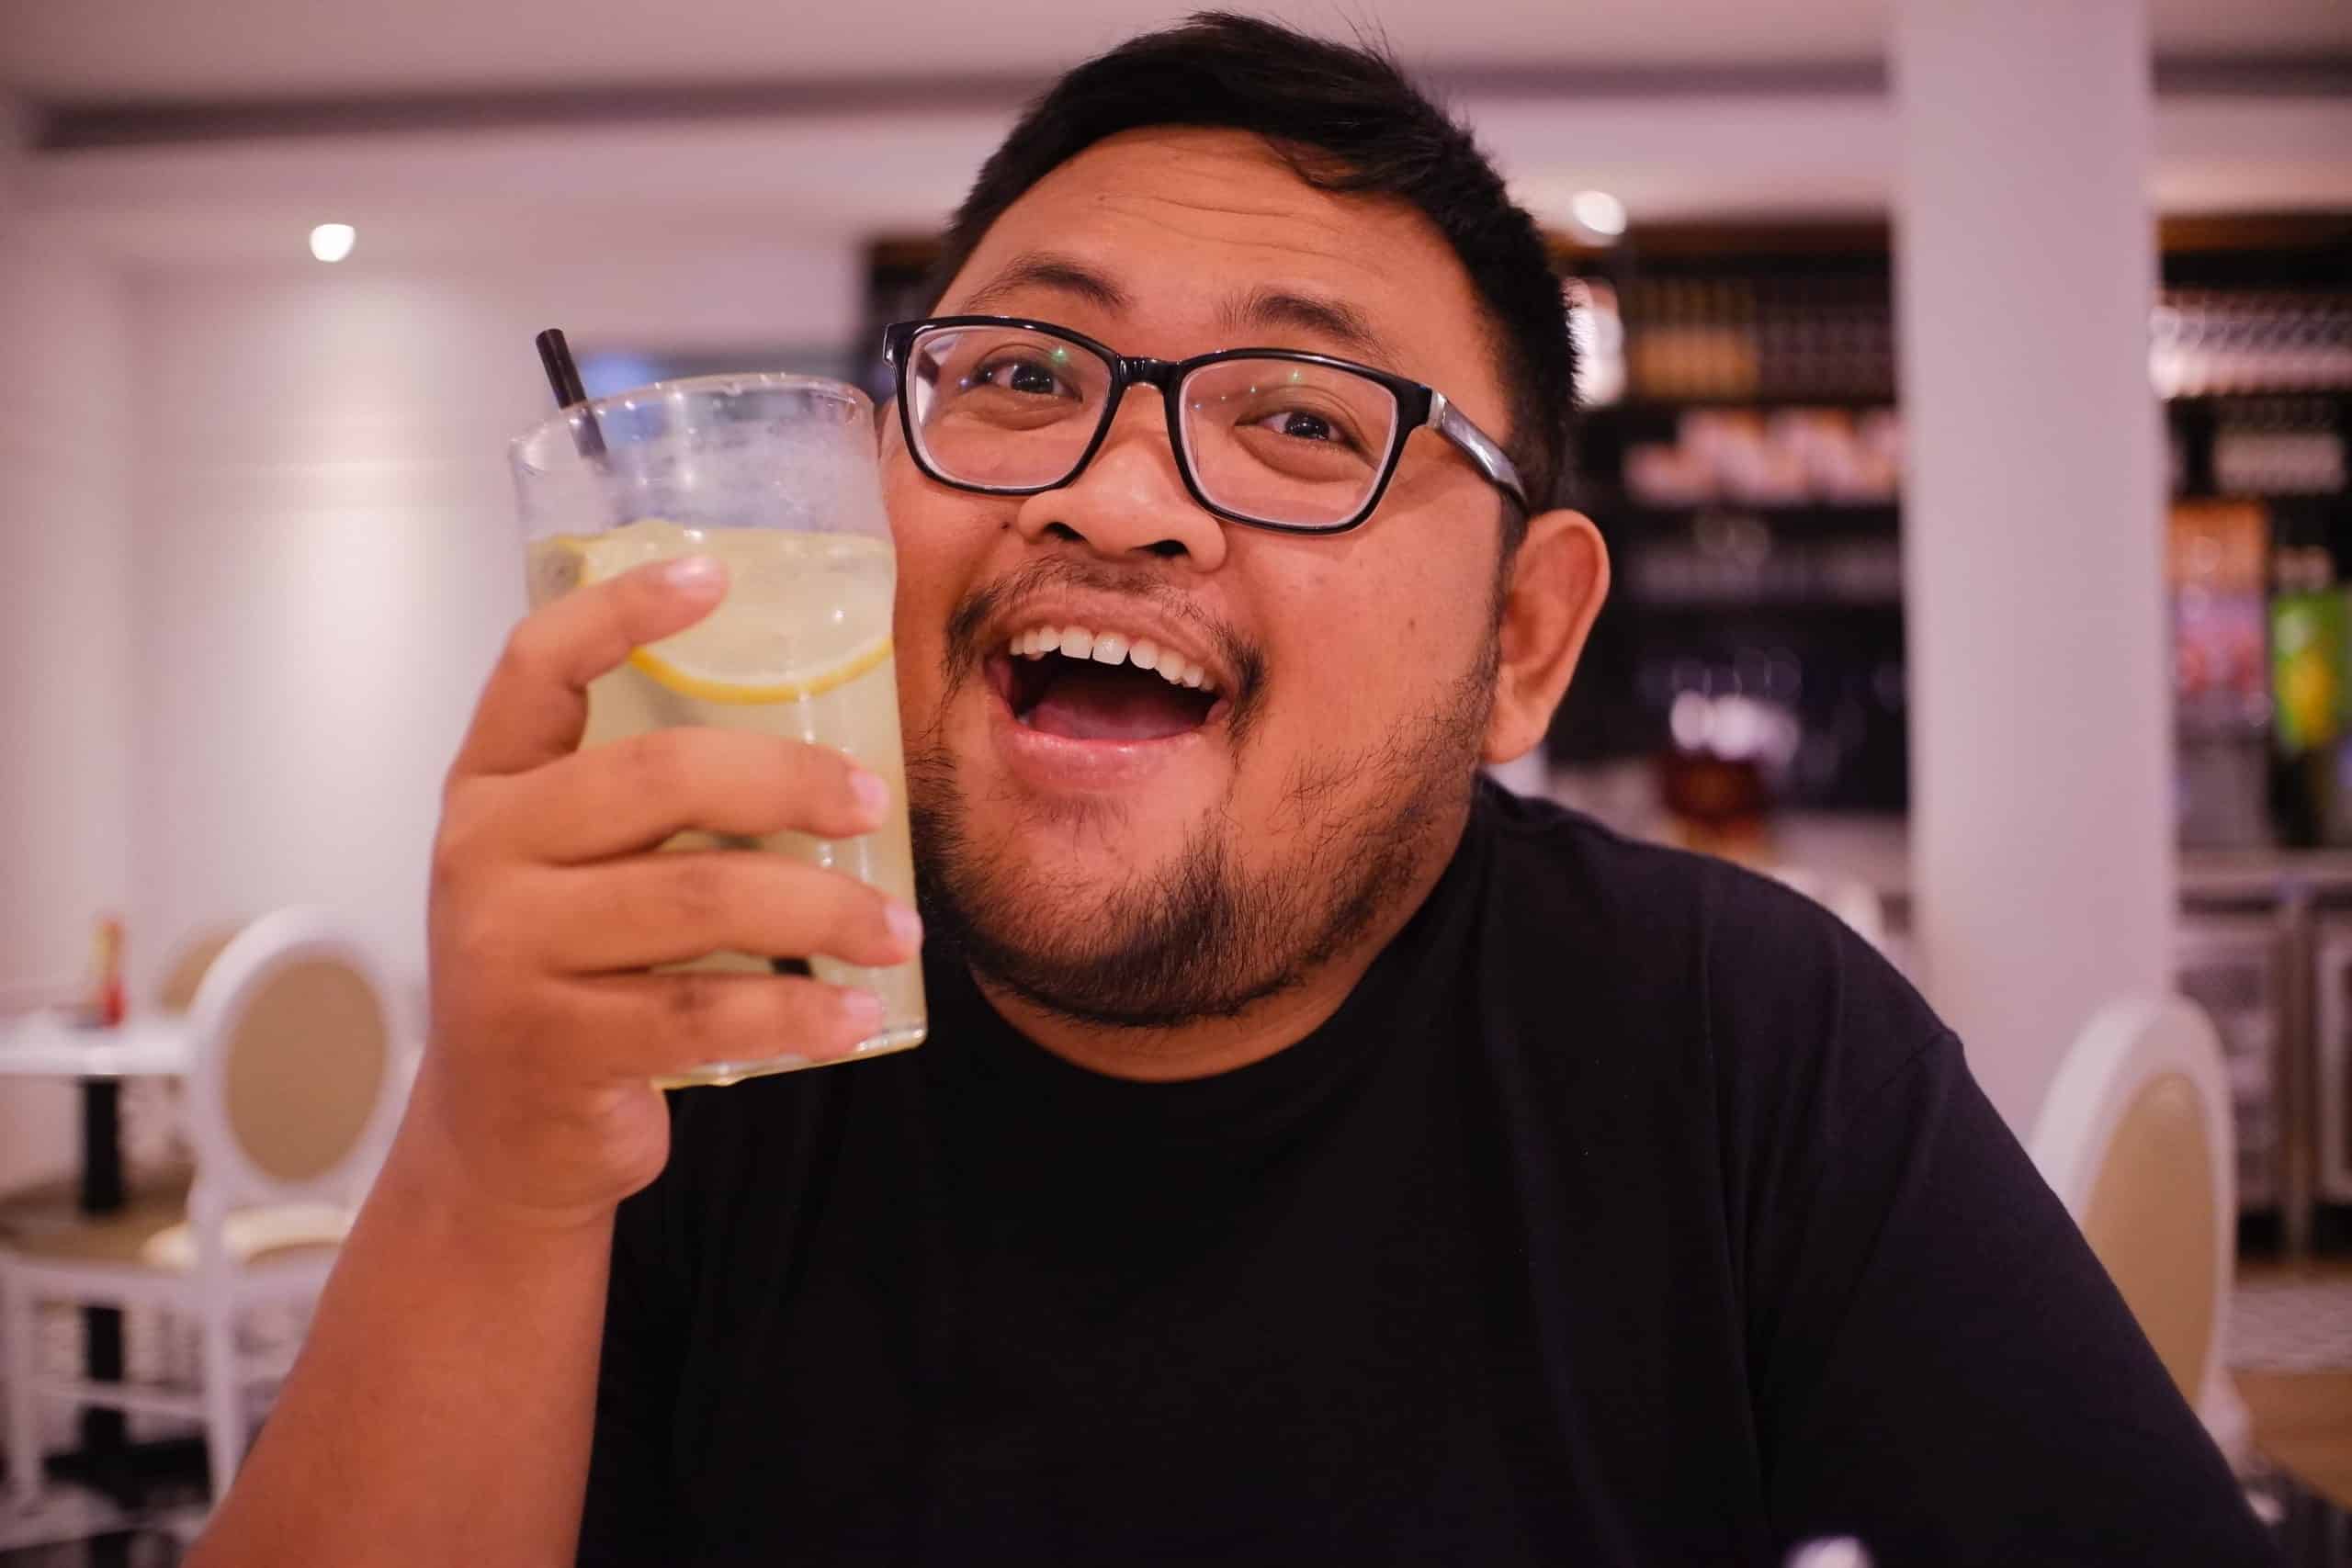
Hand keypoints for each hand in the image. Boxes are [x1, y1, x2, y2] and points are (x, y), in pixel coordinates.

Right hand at [407, 554, 920, 1227]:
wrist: (500, 1141)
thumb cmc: (569, 979)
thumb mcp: (571, 874)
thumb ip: (645, 810)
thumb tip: (829, 751)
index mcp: (490, 787)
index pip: (535, 665)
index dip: (622, 611)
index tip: (717, 574)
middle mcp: (483, 855)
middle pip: (660, 777)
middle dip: (792, 782)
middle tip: (876, 806)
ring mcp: (507, 953)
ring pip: (700, 900)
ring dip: (825, 912)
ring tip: (898, 930)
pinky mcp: (552, 1045)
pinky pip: (705, 1015)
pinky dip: (798, 1013)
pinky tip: (855, 1014)